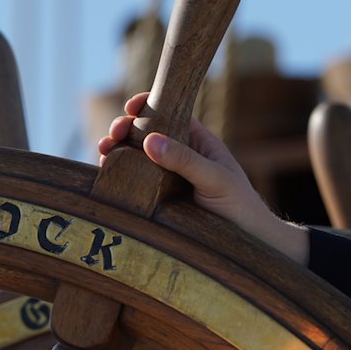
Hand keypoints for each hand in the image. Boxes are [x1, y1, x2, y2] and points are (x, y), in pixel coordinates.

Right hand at [97, 92, 309, 264]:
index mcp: (195, 141)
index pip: (169, 113)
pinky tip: (106, 171)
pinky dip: (116, 172)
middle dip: (125, 127)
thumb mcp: (216, 178)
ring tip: (104, 151)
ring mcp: (163, 176)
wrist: (246, 243)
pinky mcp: (153, 198)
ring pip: (134, 155)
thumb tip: (150, 140)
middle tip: (114, 134)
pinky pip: (132, 180)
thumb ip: (185, 160)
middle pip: (145, 132)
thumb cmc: (239, 206)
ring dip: (115, 148)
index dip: (148, 105)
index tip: (132, 106)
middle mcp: (177, 155)